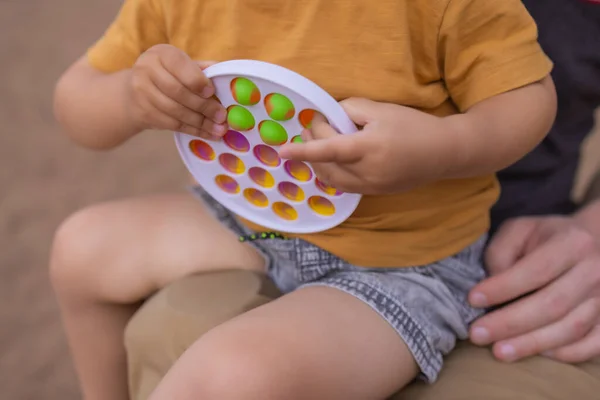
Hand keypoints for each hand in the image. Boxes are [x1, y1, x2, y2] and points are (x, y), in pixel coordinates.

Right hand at [128, 44, 226, 138]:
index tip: (212, 92)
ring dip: (200, 122)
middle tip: (221, 116)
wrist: (134, 93)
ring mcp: (142, 92)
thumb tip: (225, 74)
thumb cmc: (167, 76)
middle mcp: (147, 69)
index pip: (180, 66)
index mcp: (162, 54)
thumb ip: (201, 69)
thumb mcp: (182, 66)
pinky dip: (192, 130)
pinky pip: (172, 124)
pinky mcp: (143, 112)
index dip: (197, 81)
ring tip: (218, 129)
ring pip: (175, 111)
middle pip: (178, 91)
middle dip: (203, 106)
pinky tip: (207, 134)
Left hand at [278, 98, 446, 194]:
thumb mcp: (381, 110)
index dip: (303, 151)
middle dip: (314, 143)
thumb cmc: (413, 126)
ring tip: (322, 141)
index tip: (280, 152)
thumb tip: (330, 118)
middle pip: (326, 163)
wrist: (444, 153)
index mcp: (368, 148)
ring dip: (320, 162)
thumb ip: (350, 110)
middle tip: (318, 124)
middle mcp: (366, 172)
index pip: (328, 150)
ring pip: (331, 178)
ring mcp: (370, 187)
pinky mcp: (374, 193)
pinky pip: (344, 185)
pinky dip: (333, 171)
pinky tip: (336, 158)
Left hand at [468, 215, 599, 362]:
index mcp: (572, 243)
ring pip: (571, 328)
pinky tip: (534, 354)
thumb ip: (501, 252)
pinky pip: (591, 345)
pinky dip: (562, 354)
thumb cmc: (546, 238)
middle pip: (553, 304)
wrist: (593, 243)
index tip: (473, 299)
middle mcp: (595, 271)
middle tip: (477, 334)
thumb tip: (491, 287)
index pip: (536, 270)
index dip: (503, 288)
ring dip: (531, 344)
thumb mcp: (519, 230)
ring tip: (498, 351)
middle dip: (510, 323)